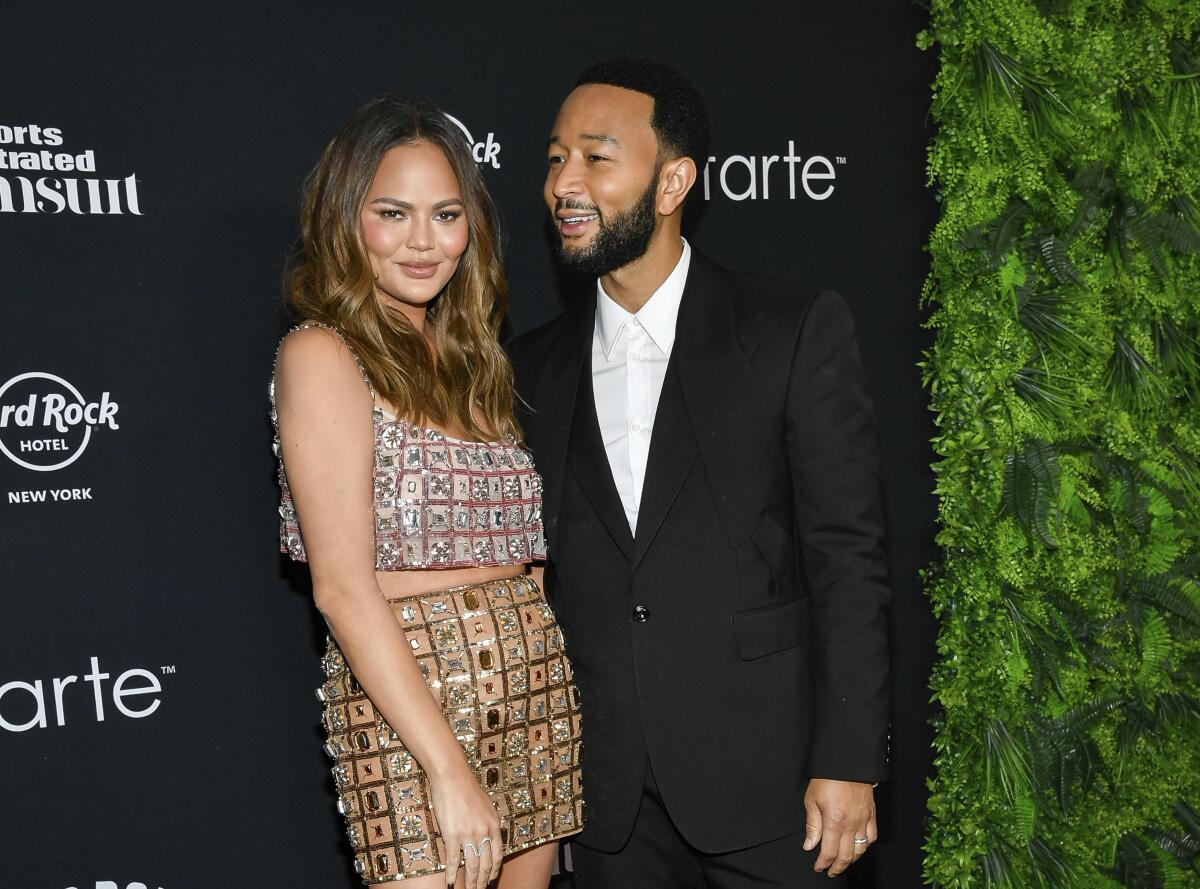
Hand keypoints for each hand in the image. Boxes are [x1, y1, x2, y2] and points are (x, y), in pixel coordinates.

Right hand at [429, 767, 501, 888]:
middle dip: (482, 881)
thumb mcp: (486, 805)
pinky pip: (454, 859)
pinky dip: (452, 874)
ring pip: (472, 866)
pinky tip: (450, 884)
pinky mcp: (452, 834)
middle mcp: (484, 831)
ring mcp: (469, 834)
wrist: (452, 775)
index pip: (497, 855)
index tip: (490, 881)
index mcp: (494, 825)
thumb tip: (494, 832)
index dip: (494, 871)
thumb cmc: (467, 787)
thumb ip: (490, 821)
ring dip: (470, 882)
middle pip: (486, 864)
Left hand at [803, 778, 876, 876]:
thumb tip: (809, 846)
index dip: (823, 863)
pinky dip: (866, 846)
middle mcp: (851, 825)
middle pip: (846, 856)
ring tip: (843, 863)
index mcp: (834, 822)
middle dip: (837, 867)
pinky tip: (859, 848)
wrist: (846, 762)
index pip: (829, 852)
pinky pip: (872, 837)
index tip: (818, 867)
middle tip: (830, 872)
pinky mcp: (871, 814)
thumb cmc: (827, 778)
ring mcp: (863, 820)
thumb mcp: (812, 800)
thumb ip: (812, 825)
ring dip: (851, 860)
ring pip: (860, 850)